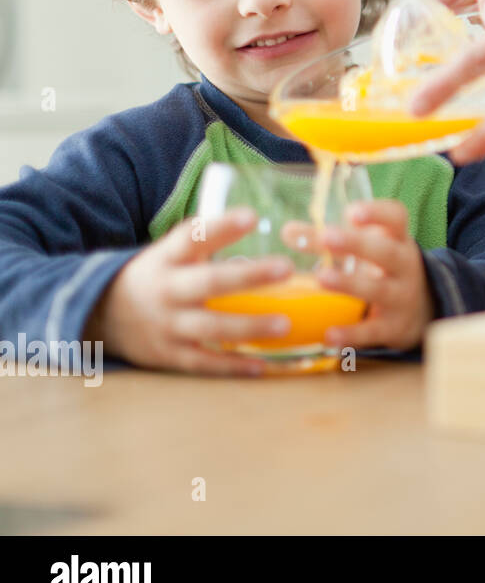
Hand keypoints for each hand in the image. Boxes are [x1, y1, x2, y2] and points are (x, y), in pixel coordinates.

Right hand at [86, 208, 294, 375]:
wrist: (100, 315)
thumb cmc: (155, 277)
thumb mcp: (168, 253)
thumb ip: (204, 241)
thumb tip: (253, 220)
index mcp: (167, 259)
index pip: (192, 237)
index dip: (221, 227)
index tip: (251, 216)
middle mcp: (166, 290)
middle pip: (209, 282)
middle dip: (248, 276)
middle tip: (286, 267)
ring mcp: (166, 325)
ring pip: (211, 327)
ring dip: (249, 326)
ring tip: (284, 324)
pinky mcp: (168, 355)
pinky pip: (204, 363)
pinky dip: (232, 366)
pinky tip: (262, 366)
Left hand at [286, 200, 434, 352]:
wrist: (421, 311)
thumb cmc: (382, 270)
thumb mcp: (364, 250)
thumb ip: (326, 239)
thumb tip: (287, 232)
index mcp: (397, 239)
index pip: (396, 218)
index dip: (376, 213)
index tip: (351, 212)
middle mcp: (404, 266)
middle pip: (386, 252)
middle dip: (357, 244)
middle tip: (328, 236)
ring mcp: (402, 297)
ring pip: (379, 290)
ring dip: (350, 283)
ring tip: (321, 277)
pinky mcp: (394, 327)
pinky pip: (373, 331)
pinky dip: (352, 334)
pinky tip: (329, 335)